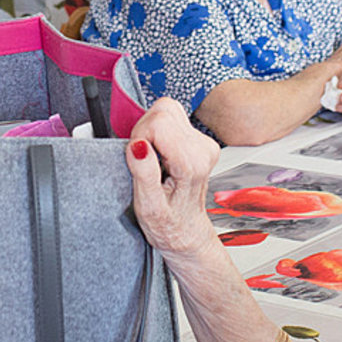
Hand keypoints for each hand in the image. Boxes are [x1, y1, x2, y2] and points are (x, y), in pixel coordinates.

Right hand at [127, 99, 219, 269]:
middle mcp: (202, 149)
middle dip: (144, 130)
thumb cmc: (169, 224)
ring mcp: (203, 143)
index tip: (137, 157)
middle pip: (163, 110)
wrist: (187, 232)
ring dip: (151, 129)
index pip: (159, 122)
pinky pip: (171, 118)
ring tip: (151, 158)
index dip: (139, 135)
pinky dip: (158, 132)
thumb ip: (143, 174)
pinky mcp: (199, 140)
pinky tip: (159, 155)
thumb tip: (137, 146)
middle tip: (143, 159)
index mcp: (191, 163)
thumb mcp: (149, 207)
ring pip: (167, 110)